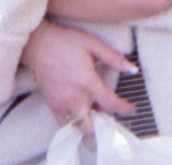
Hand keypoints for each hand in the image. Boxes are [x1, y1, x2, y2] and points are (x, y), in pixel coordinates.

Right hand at [21, 21, 135, 135]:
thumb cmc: (66, 42)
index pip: (111, 104)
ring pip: (80, 128)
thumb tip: (132, 69)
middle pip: (95, 125)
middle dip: (105, 123)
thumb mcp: (93, 44)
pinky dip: (75, 124)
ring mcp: (62, 104)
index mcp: (88, 82)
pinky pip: (65, 125)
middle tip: (110, 112)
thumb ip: (114, 58)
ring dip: (91, 124)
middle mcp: (76, 97)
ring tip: (95, 112)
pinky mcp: (53, 106)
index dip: (125, 108)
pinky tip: (80, 113)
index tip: (132, 108)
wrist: (39, 45)